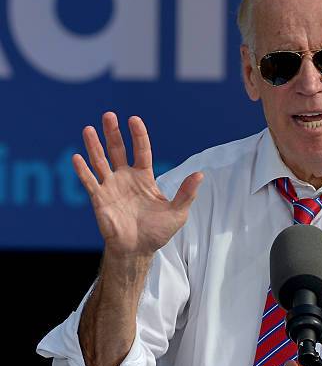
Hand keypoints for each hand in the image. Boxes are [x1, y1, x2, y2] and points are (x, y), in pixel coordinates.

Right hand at [72, 111, 202, 256]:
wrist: (137, 251)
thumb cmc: (157, 232)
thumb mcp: (177, 212)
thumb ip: (186, 193)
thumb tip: (200, 174)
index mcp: (144, 177)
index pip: (142, 150)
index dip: (138, 135)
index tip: (134, 119)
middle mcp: (126, 178)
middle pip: (118, 150)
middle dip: (113, 133)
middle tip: (109, 115)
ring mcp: (111, 187)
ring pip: (100, 162)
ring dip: (94, 146)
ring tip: (88, 129)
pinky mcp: (99, 199)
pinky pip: (90, 182)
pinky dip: (83, 171)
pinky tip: (77, 157)